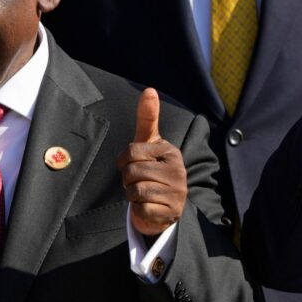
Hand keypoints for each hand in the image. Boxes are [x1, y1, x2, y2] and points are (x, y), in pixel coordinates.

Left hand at [119, 89, 184, 237]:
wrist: (163, 204)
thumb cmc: (152, 167)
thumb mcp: (148, 142)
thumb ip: (147, 118)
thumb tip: (149, 89)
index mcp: (171, 151)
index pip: (132, 151)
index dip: (124, 160)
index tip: (132, 164)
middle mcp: (178, 171)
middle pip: (132, 171)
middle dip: (127, 178)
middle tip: (138, 180)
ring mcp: (177, 192)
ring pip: (135, 190)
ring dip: (131, 193)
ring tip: (143, 192)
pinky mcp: (171, 211)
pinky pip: (141, 207)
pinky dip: (138, 208)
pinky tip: (148, 205)